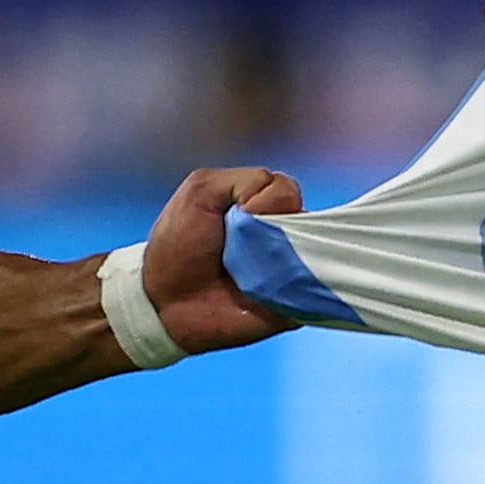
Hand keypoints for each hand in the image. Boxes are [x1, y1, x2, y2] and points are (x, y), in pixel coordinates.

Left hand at [138, 166, 306, 354]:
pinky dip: (304, 285)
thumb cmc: (178, 246)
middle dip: (283, 226)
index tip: (240, 214)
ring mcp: (288, 269)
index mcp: (259, 207)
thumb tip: (277, 201)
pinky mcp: (293, 302)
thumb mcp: (201, 190)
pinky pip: (318, 289)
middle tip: (247, 245)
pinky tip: (275, 287)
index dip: (269, 200)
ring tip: (257, 270)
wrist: (165, 302)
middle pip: (309, 218)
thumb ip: (242, 180)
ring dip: (292, 256)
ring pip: (319, 252)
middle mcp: (279, 235)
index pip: (288, 191)